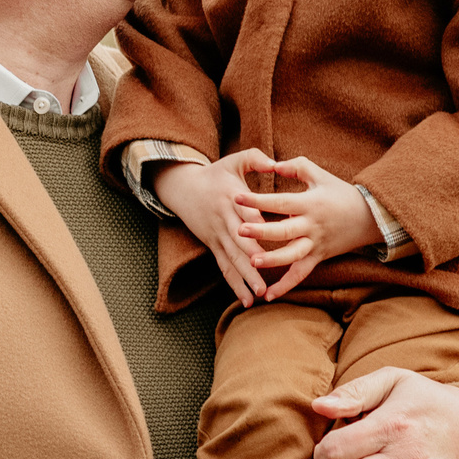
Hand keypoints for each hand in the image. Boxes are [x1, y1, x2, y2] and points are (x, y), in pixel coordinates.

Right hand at [148, 150, 274, 305]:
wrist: (184, 188)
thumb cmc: (215, 175)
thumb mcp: (233, 160)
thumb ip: (255, 159)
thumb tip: (275, 163)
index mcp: (233, 199)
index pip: (247, 216)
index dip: (259, 229)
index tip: (275, 240)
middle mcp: (225, 221)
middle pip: (240, 244)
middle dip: (254, 263)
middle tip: (267, 280)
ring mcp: (218, 236)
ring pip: (232, 260)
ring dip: (245, 279)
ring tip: (258, 295)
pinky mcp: (213, 246)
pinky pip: (224, 267)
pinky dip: (235, 284)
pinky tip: (246, 299)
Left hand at [232, 156, 379, 301]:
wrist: (370, 217)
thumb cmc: (341, 193)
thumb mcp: (320, 175)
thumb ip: (296, 167)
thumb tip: (272, 165)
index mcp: (310, 203)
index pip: (280, 201)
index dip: (258, 200)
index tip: (236, 198)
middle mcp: (312, 226)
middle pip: (284, 231)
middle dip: (261, 231)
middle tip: (239, 231)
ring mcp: (315, 244)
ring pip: (292, 256)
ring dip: (273, 261)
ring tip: (252, 262)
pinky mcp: (318, 257)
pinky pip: (301, 274)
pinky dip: (286, 285)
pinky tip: (268, 295)